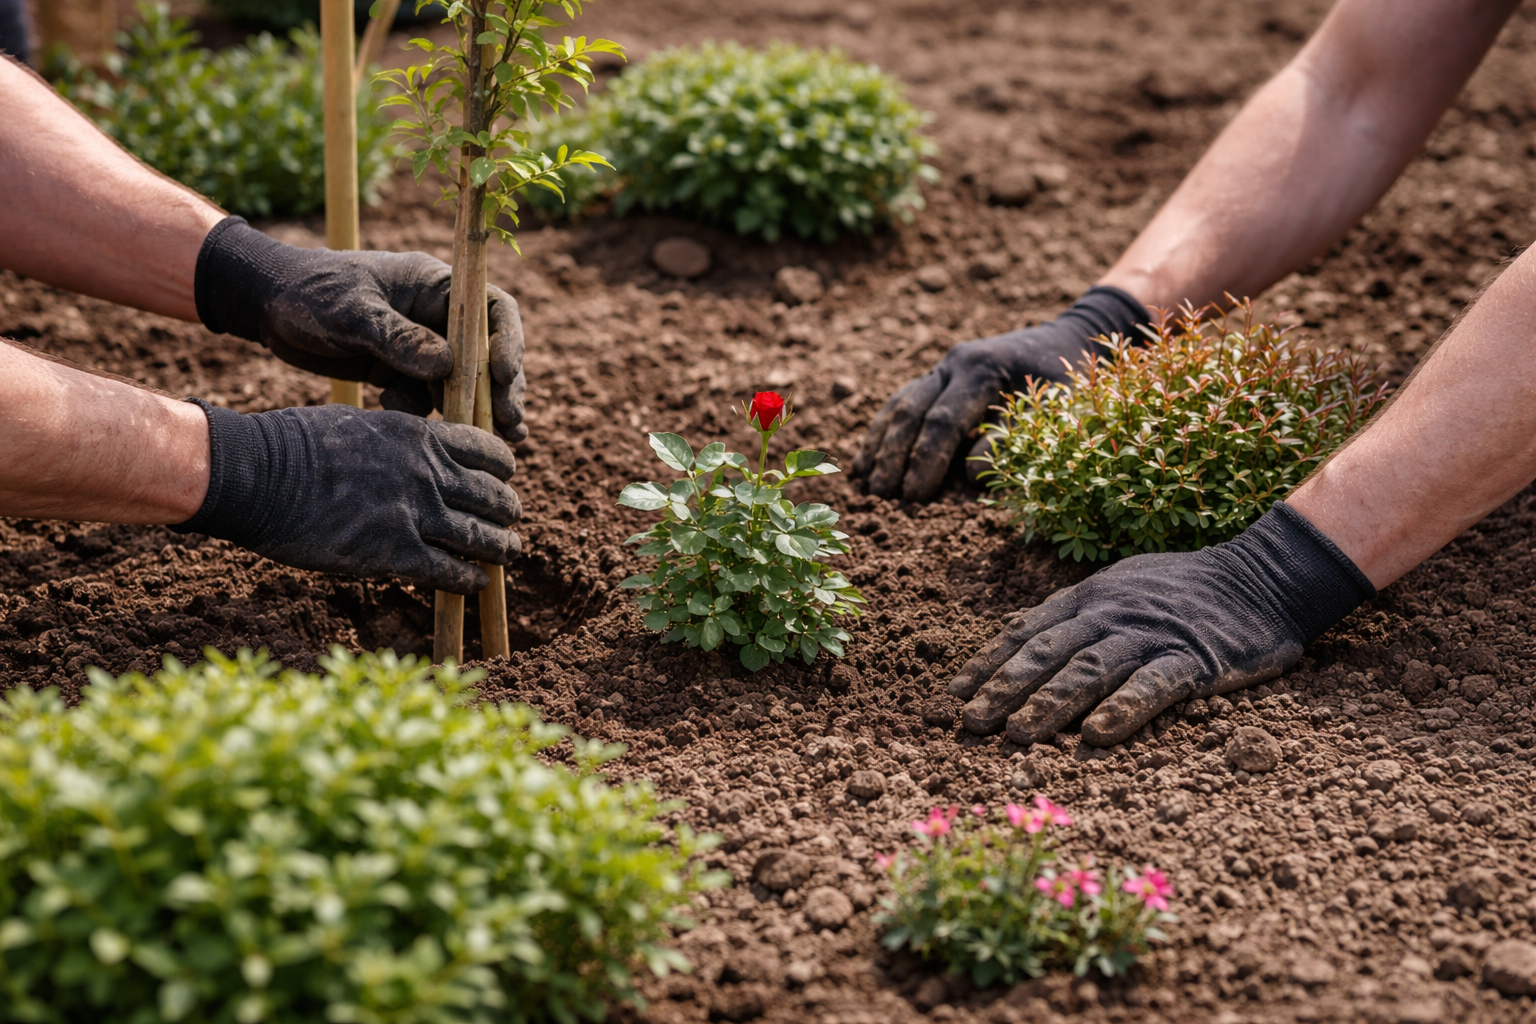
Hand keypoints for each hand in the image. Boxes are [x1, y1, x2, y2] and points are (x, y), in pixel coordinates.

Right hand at [173, 401, 521, 594]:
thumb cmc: (293, 446)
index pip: (489, 452)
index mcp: (420, 436)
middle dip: (507, 512)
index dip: (502, 470)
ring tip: (507, 554)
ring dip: (501, 549)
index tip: (503, 480)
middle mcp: (427, 473)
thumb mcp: (361, 425)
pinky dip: (470, 580)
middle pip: (495, 497)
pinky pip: (451, 571)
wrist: (256, 473)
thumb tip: (419, 456)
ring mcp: (415, 513)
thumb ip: (400, 442)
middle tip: (509, 523)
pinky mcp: (395, 553)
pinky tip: (477, 583)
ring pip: (483, 537)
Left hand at [194, 216, 526, 440]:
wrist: (265, 305)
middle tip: (510, 425)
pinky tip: (418, 436)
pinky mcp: (401, 372)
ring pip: (462, 384)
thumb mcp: (351, 312)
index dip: (508, 342)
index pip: (493, 310)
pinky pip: (427, 400)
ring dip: (475, 412)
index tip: (502, 375)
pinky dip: (428, 419)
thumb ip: (397, 338)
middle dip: (500, 390)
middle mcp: (436, 316)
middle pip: (487, 354)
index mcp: (435, 286)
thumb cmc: (308, 292)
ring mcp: (421, 345)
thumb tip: (447, 368)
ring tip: (492, 443)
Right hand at [852, 285, 1146, 500]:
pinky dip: (882, 434)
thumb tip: (966, 475)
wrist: (1071, 336)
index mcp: (981, 368)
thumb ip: (1014, 439)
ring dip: (881, 447)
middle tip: (884, 498)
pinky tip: (866, 461)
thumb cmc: (1070, 379)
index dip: (926, 462)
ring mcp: (942, 368)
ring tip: (866, 485)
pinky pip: (901, 404)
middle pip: (912, 413)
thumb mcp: (1057, 408)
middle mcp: (954, 363)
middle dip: (895, 458)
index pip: (944, 421)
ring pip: (899, 406)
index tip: (915, 497)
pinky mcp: (938, 377)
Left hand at [948, 503, 1374, 746]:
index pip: (1024, 633)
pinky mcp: (1195, 658)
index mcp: (1087, 597)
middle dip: (1003, 690)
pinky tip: (1095, 737)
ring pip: (1089, 670)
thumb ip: (1072, 616)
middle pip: (1046, 654)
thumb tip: (1016, 640)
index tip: (950, 698)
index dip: (985, 666)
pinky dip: (1123, 709)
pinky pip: (1154, 685)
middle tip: (969, 724)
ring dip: (1049, 704)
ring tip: (1017, 736)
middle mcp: (1110, 613)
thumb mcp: (1117, 587)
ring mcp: (1151, 634)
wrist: (1262, 576)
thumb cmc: (1180, 589)